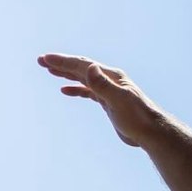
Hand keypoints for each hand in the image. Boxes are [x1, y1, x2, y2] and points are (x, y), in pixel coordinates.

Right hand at [37, 54, 167, 147]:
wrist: (150, 131)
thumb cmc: (137, 117)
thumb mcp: (118, 100)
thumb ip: (103, 84)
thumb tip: (90, 68)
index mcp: (109, 76)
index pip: (81, 65)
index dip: (62, 61)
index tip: (45, 59)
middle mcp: (108, 79)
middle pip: (80, 68)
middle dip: (60, 63)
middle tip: (41, 60)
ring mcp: (107, 90)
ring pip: (82, 77)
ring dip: (65, 73)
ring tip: (49, 69)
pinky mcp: (107, 101)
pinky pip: (87, 91)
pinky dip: (75, 89)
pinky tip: (65, 90)